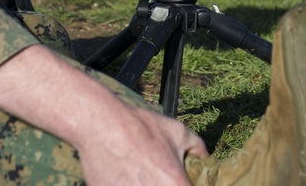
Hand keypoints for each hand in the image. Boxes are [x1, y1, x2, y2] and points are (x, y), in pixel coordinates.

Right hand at [77, 104, 206, 185]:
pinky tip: (123, 176)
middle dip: (163, 184)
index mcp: (177, 185)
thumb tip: (204, 155)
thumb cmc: (140, 128)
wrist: (102, 126)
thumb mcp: (176, 131)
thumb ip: (196, 146)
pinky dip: (126, 185)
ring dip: (145, 184)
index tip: (178, 179)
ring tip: (137, 175)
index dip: (183, 184)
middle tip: (155, 176)